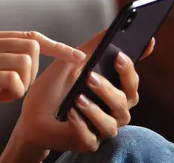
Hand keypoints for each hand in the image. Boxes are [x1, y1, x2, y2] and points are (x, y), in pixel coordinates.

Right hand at [0, 30, 86, 148]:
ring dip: (22, 86)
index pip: (30, 37)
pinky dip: (14, 94)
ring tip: (4, 96)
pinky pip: (15, 80)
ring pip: (26, 63)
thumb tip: (40, 47)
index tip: (79, 58)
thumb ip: (9, 58)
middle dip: (33, 74)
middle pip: (32, 48)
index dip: (57, 47)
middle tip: (15, 90)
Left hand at [0, 31, 154, 160]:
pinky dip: (80, 124)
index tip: (143, 44)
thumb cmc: (54, 90)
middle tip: (91, 75)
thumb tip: (111, 29)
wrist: (30, 117)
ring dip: (95, 109)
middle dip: (110, 87)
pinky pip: (90, 137)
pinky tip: (70, 113)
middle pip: (126, 100)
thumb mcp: (70, 64)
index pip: (130, 79)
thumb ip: (92, 48)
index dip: (135, 65)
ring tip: (78, 97)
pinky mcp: (87, 143)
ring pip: (111, 122)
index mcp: (113, 91)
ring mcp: (102, 129)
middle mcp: (113, 111)